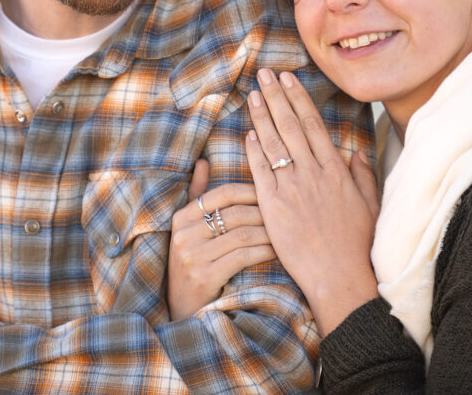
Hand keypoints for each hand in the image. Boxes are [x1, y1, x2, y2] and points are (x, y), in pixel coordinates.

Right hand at [167, 158, 276, 319]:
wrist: (182, 311)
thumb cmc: (193, 265)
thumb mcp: (188, 230)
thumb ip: (196, 195)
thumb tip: (203, 161)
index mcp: (182, 217)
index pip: (223, 193)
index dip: (252, 190)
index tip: (273, 193)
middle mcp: (184, 234)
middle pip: (236, 213)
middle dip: (265, 213)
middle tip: (288, 213)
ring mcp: (193, 256)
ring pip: (243, 234)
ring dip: (269, 233)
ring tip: (287, 231)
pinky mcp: (205, 276)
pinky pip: (243, 256)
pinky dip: (264, 251)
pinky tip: (278, 251)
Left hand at [246, 68, 379, 335]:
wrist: (341, 277)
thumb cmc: (357, 246)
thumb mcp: (369, 206)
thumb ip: (362, 176)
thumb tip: (355, 153)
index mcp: (336, 170)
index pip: (314, 124)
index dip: (299, 99)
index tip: (288, 79)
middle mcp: (314, 173)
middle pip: (291, 125)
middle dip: (276, 97)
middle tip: (264, 74)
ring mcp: (293, 189)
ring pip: (274, 143)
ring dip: (262, 117)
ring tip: (252, 95)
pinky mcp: (274, 207)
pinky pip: (261, 172)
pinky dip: (254, 152)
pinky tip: (247, 134)